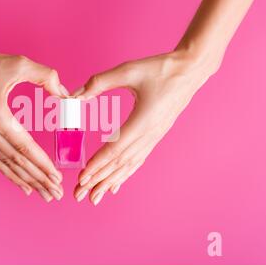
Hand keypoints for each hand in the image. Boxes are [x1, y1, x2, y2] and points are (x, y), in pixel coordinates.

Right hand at [0, 45, 68, 201]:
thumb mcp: (19, 64)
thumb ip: (46, 77)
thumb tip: (66, 94)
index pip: (25, 148)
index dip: (42, 165)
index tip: (57, 179)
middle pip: (17, 162)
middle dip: (39, 179)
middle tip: (55, 194)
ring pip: (6, 166)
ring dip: (26, 181)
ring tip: (43, 194)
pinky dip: (10, 174)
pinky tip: (22, 184)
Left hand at [73, 50, 220, 204]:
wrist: (191, 70)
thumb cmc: (161, 68)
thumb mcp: (128, 70)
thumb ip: (99, 82)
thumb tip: (74, 95)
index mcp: (142, 121)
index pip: (115, 150)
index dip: (97, 165)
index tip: (82, 178)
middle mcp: (149, 135)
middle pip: (120, 164)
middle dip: (99, 181)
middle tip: (80, 195)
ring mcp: (154, 137)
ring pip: (129, 165)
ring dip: (111, 182)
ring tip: (96, 196)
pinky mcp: (156, 135)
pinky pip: (138, 159)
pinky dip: (126, 173)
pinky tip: (116, 183)